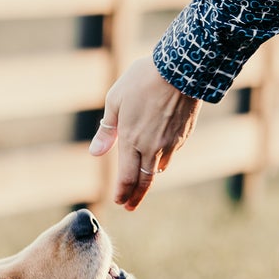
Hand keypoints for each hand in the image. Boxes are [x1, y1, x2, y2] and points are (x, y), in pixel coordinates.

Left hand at [88, 55, 197, 209]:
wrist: (181, 71)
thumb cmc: (142, 81)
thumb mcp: (115, 101)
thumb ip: (106, 131)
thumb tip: (95, 153)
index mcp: (131, 140)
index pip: (126, 177)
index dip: (122, 193)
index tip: (119, 202)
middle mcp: (151, 148)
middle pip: (144, 181)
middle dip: (135, 197)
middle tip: (129, 207)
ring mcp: (170, 144)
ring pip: (158, 169)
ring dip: (149, 177)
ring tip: (142, 180)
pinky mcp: (183, 136)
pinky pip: (170, 153)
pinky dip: (162, 158)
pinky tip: (158, 153)